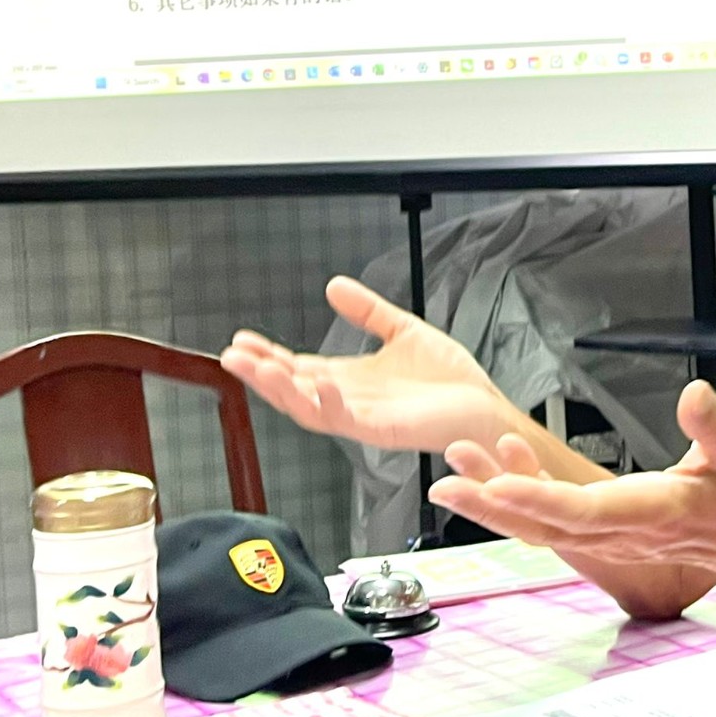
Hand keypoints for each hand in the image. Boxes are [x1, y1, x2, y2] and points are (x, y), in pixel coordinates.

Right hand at [221, 275, 520, 452]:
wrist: (483, 406)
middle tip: (232, 356)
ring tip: (259, 368)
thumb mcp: (403, 331)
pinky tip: (318, 382)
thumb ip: (368, 312)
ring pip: (309, 409)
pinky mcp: (384, 430)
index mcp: (349, 379)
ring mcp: (363, 417)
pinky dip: (330, 403)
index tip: (241, 339)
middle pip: (293, 389)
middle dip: (261, 373)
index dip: (268, 354)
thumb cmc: (448, 379)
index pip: (298, 367)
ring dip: (282, 390)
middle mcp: (349, 400)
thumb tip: (334, 286)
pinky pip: (348, 420)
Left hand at [428, 380, 715, 596]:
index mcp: (653, 514)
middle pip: (545, 525)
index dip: (539, 498)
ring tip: (453, 467)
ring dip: (493, 499)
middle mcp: (621, 534)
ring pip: (540, 525)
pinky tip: (495, 465)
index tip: (498, 483)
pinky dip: (519, 494)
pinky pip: (552, 519)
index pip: (586, 511)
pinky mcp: (602, 532)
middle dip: (492, 502)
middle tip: (447, 477)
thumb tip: (692, 394)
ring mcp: (608, 538)